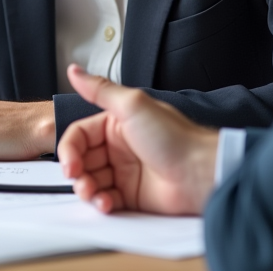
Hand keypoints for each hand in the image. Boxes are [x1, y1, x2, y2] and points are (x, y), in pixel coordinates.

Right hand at [57, 64, 217, 215]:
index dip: (69, 149)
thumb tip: (75, 70)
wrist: (202, 174)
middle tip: (80, 179)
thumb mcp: (132, 106)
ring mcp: (125, 172)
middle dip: (76, 172)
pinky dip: (101, 202)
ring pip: (91, 181)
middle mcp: (119, 147)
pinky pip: (106, 199)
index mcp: (116, 123)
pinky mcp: (132, 195)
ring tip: (93, 194)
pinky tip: (106, 203)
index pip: (79, 135)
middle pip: (82, 160)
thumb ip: (99, 90)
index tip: (69, 163)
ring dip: (86, 189)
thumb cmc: (175, 138)